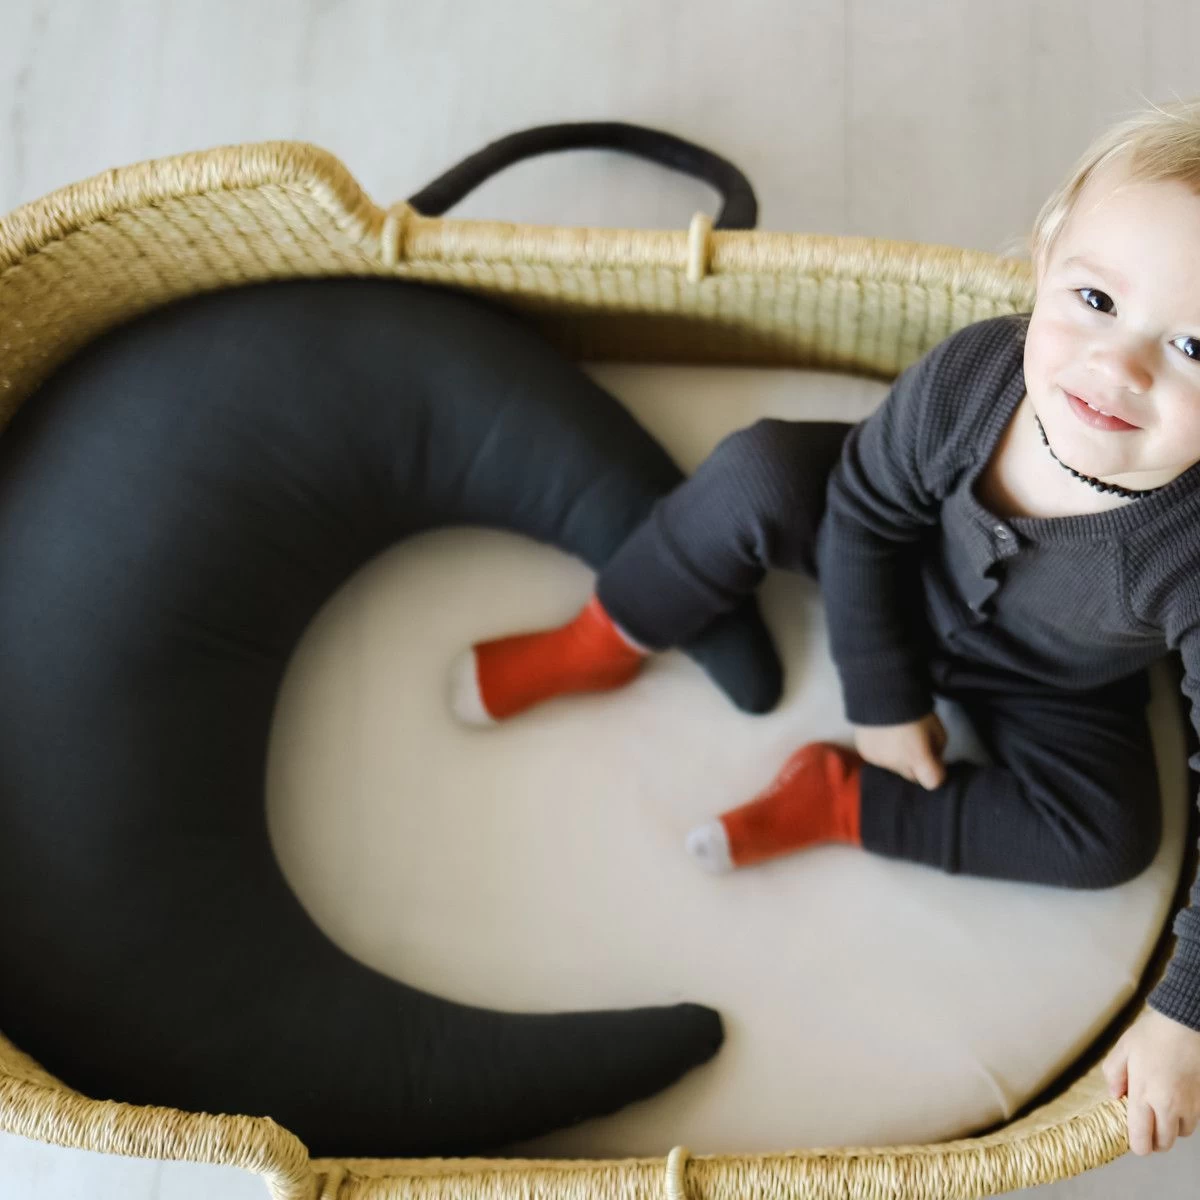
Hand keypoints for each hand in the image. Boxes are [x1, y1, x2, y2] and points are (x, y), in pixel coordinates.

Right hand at [852, 712, 946, 789]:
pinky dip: (884, 753)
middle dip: (917, 766)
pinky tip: (884, 737)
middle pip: (913, 777)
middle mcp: (897, 764)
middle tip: (916, 746)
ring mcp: (879, 761)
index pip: (933, 782)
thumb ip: (937, 748)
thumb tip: (932, 758)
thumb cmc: (914, 709)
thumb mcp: (937, 728)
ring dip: (900, 760)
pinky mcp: (866, 754)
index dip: (937, 772)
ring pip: (896, 769)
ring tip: (897, 738)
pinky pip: (880, 761)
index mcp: (917, 757)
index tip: (935, 760)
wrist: (879, 692)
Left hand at [1102, 1008, 1199, 1153]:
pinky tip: (1175, 1101)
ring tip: (1160, 1110)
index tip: (1132, 1137)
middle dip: (1153, 1140)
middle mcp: (1169, 1106)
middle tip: (1145, 1124)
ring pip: (1181, 1135)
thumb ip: (1114, 1074)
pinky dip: (1184, 1119)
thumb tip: (1115, 1095)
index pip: (1141, 1138)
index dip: (1136, 1144)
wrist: (1185, 1024)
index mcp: (1144, 1094)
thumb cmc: (1152, 1034)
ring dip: (1170, 1129)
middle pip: (1163, 1144)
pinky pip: (1193, 1121)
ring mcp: (1189, 1105)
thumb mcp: (1123, 1049)